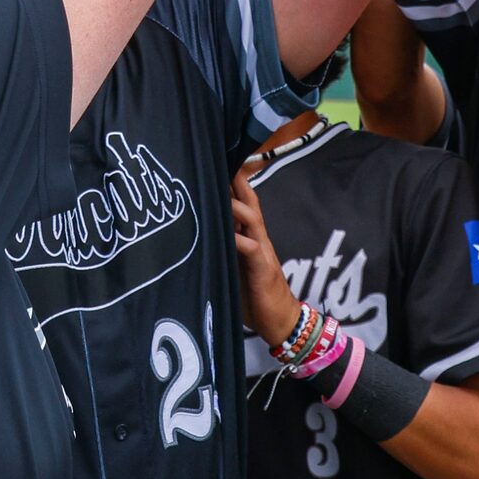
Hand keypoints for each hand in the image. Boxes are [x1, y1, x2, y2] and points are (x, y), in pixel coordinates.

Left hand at [230, 165, 303, 352]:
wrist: (279, 320)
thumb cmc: (253, 292)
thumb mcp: (234, 264)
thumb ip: (222, 245)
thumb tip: (198, 228)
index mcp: (250, 235)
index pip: (243, 200)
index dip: (233, 181)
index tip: (217, 160)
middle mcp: (258, 237)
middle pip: (249, 201)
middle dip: (236, 181)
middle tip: (219, 159)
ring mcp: (262, 251)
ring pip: (251, 219)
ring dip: (235, 205)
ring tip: (218, 192)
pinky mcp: (262, 269)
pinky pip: (253, 249)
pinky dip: (240, 240)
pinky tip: (229, 235)